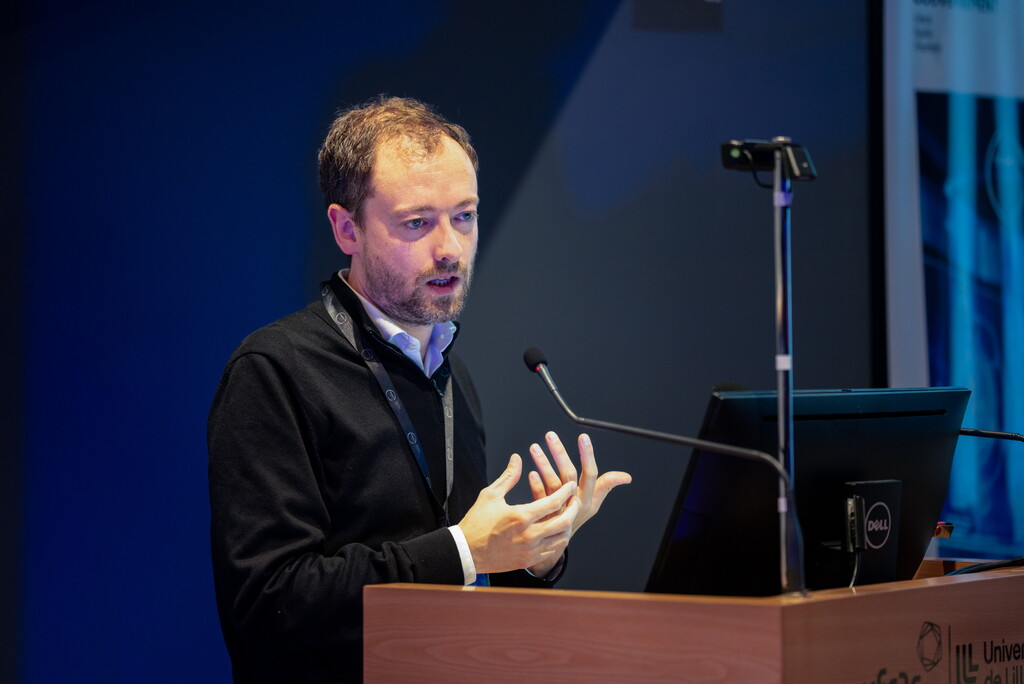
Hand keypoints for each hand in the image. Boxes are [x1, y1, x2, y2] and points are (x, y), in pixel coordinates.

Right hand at [457, 453, 578, 574]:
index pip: (554, 502)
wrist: (466, 552)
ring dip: (568, 525)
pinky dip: (558, 539)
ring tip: (567, 514)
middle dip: (573, 508)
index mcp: (521, 516)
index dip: (566, 491)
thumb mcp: (490, 495)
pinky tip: (556, 530)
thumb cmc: (476, 523)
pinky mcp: (528, 561)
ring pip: (561, 538)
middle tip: (574, 499)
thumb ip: (508, 477)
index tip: (570, 484)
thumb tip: (517, 458)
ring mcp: (530, 550)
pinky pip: (552, 551)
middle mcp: (529, 535)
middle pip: (564, 521)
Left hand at [527, 432, 631, 538]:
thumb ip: (606, 486)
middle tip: (550, 435)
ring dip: (544, 464)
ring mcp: (558, 509)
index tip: (583, 436)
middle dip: (560, 453)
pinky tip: (530, 472)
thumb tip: (627, 477)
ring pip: (552, 484)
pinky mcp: (542, 514)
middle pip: (569, 475)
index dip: (588, 455)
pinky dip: (535, 485)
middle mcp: (574, 503)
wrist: (555, 543)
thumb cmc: (575, 516)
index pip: (590, 474)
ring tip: (534, 447)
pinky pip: (538, 497)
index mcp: (588, 499)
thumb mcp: (593, 503)